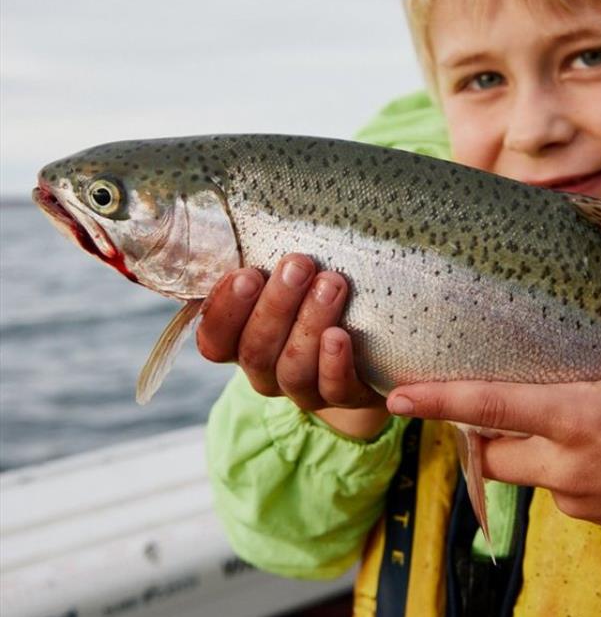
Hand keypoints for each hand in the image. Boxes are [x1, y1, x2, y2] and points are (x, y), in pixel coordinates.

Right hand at [197, 256, 388, 438]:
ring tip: (331, 284)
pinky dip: (334, 364)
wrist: (369, 345)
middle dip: (276, 305)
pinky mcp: (344, 396)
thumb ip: (261, 262)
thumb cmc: (312, 294)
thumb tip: (239, 220)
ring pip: (294, 368)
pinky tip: (340, 336)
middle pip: (256, 350)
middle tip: (298, 265)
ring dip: (309, 323)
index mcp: (241, 344)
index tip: (246, 274)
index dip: (225, 310)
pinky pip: (334, 389)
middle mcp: (266, 372)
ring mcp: (303, 389)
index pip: (215, 339)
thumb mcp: (283, 279)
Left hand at [387, 283, 600, 546]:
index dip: (439, 401)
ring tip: (548, 415)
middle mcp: (568, 464)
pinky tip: (588, 444)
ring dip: (518, 444)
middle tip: (483, 397)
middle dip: (475, 428)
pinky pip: (552, 489)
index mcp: (582, 418)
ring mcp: (577, 497)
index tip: (397, 396)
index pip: (492, 409)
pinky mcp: (590, 517)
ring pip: (518, 471)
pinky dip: (553, 464)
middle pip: (487, 450)